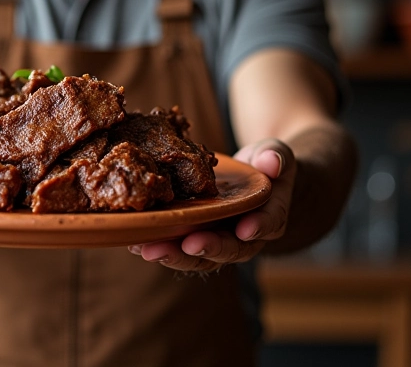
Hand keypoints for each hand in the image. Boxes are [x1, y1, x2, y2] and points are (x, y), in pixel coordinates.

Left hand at [128, 139, 293, 272]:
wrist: (257, 177)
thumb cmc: (268, 166)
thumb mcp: (276, 155)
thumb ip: (275, 157)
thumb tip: (271, 162)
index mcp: (269, 217)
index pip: (266, 225)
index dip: (257, 228)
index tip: (245, 230)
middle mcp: (242, 236)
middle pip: (227, 249)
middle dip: (205, 249)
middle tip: (186, 246)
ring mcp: (216, 237)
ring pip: (197, 254)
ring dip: (173, 254)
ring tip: (149, 249)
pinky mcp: (194, 232)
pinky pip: (177, 242)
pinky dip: (157, 242)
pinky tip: (134, 241)